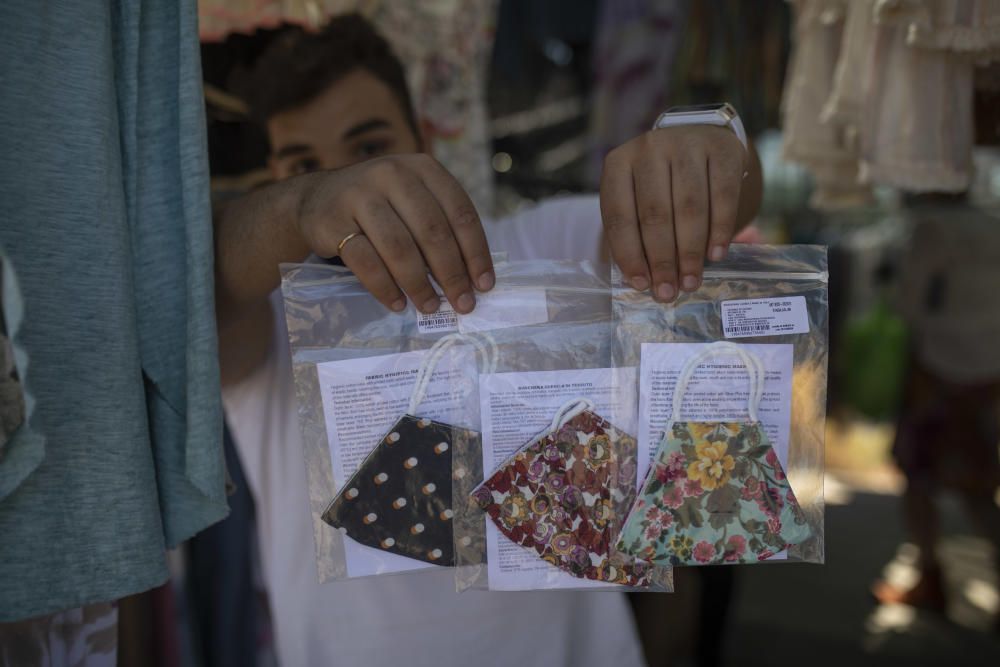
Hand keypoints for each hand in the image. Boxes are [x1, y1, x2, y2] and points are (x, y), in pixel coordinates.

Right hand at [296, 153, 493, 313]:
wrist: (317, 199)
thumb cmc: (380, 206)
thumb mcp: (413, 201)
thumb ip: (440, 228)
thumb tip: (471, 280)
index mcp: (423, 168)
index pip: (460, 212)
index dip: (476, 252)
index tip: (484, 284)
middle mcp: (392, 174)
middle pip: (432, 231)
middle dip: (451, 274)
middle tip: (463, 304)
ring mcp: (360, 196)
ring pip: (399, 248)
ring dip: (419, 284)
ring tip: (430, 307)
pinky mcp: (333, 221)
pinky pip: (365, 262)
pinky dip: (385, 288)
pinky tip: (398, 304)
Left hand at [599, 125, 749, 301]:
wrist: (699, 138)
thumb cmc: (662, 182)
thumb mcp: (638, 198)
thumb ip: (637, 233)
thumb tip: (645, 282)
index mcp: (618, 164)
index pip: (619, 216)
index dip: (629, 255)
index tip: (641, 285)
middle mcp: (650, 148)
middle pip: (655, 214)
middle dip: (662, 260)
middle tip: (669, 292)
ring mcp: (687, 144)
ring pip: (689, 207)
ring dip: (690, 251)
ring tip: (691, 281)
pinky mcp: (723, 149)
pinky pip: (723, 196)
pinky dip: (719, 230)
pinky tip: (716, 255)